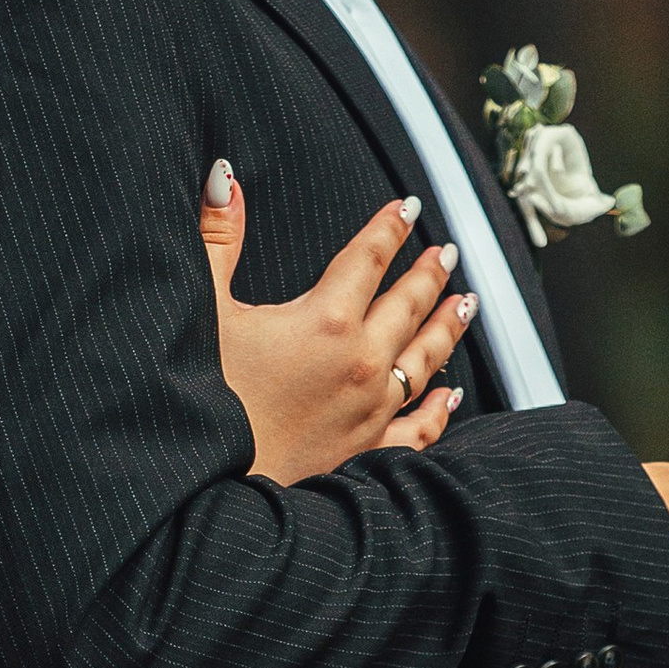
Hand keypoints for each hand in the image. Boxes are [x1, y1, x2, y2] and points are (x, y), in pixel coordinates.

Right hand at [202, 161, 475, 481]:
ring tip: (466, 304)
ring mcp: (371, 411)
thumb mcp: (202, 311)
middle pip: (408, 305)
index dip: (388, 228)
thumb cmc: (202, 400)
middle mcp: (361, 362)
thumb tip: (224, 175)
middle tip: (447, 253)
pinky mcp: (366, 453)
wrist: (207, 492)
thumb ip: (217, 238)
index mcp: (326, 320)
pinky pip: (419, 428)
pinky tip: (451, 396)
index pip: (368, 258)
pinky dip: (438, 409)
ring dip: (447, 328)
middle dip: (428, 273)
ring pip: (425, 360)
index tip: (406, 208)